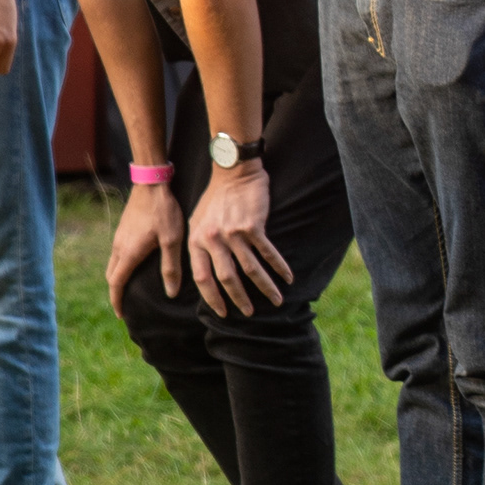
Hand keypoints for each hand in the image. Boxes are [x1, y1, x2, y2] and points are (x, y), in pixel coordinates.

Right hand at [106, 181, 183, 311]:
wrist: (151, 182)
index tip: (122, 315)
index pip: (116, 284)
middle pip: (112, 276)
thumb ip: (171, 267)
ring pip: (113, 264)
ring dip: (118, 278)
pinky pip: (117, 253)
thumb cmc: (164, 211)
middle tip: (126, 305)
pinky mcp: (122, 229)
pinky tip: (134, 264)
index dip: (117, 301)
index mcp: (129, 253)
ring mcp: (118, 236)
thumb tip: (170, 293)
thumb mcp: (172, 240)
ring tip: (130, 288)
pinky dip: (120, 265)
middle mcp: (119, 247)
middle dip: (116, 292)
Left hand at [188, 161, 292, 316]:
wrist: (233, 172)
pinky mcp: (253, 226)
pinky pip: (267, 253)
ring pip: (250, 269)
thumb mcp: (197, 222)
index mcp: (197, 240)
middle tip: (249, 312)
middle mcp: (213, 239)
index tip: (223, 312)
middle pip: (227, 278)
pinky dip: (279, 267)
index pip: (202, 278)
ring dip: (264, 287)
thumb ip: (200, 246)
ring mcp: (233, 233)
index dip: (213, 298)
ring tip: (276, 300)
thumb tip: (203, 272)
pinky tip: (288, 278)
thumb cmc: (216, 197)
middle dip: (239, 298)